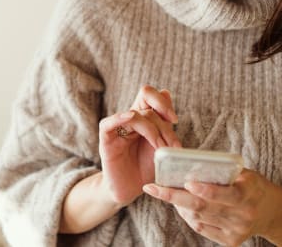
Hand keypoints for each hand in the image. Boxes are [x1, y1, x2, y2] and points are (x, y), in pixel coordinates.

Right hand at [98, 85, 180, 205]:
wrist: (132, 189)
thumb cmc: (148, 166)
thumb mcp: (162, 142)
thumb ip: (165, 121)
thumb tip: (166, 92)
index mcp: (143, 115)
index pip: (150, 94)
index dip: (163, 102)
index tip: (175, 120)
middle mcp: (130, 118)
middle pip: (145, 100)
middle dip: (163, 120)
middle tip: (172, 143)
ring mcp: (118, 128)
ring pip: (135, 115)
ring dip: (153, 131)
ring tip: (161, 149)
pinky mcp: (106, 141)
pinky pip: (108, 123)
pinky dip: (119, 118)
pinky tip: (129, 117)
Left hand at [142, 169, 277, 245]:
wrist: (272, 212)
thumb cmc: (253, 186)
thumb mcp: (245, 174)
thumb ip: (224, 172)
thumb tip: (192, 164)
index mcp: (248, 194)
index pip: (225, 194)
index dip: (206, 190)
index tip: (187, 182)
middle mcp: (242, 215)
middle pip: (203, 208)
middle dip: (176, 197)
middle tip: (154, 188)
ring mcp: (235, 231)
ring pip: (199, 219)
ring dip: (179, 205)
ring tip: (166, 192)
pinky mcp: (230, 242)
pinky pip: (202, 228)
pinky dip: (188, 216)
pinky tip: (182, 206)